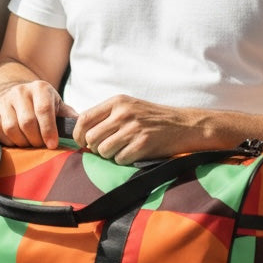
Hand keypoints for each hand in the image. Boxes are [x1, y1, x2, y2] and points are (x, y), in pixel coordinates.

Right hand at [0, 80, 78, 148]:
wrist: (21, 96)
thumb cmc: (44, 106)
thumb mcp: (58, 107)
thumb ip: (69, 117)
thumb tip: (82, 128)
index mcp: (41, 88)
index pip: (43, 110)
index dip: (48, 130)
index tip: (52, 145)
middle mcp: (21, 90)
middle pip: (27, 122)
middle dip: (35, 140)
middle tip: (40, 146)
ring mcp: (4, 99)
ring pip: (11, 128)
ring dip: (21, 142)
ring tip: (28, 143)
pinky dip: (5, 140)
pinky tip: (14, 141)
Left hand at [73, 95, 196, 164]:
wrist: (184, 125)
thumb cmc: (153, 118)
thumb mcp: (129, 107)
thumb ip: (106, 115)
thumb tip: (80, 130)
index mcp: (117, 102)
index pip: (84, 118)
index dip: (78, 134)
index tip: (82, 142)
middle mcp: (123, 113)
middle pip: (91, 137)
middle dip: (95, 148)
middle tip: (106, 148)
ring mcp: (133, 129)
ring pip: (103, 150)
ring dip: (109, 155)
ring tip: (122, 149)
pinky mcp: (143, 144)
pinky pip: (119, 159)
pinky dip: (123, 160)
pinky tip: (133, 153)